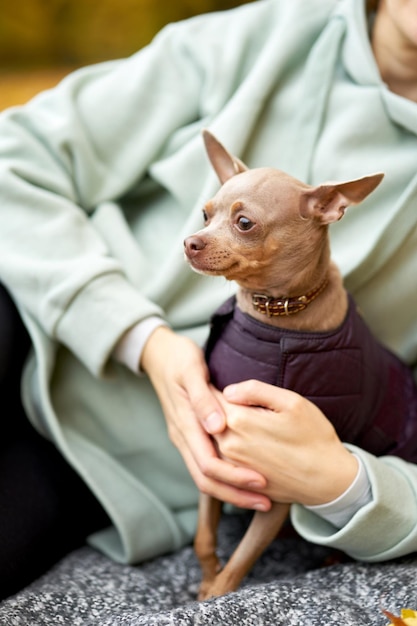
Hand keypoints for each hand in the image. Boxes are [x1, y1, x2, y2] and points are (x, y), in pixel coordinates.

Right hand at [140, 327, 269, 510]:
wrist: (159, 354)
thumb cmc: (179, 359)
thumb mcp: (192, 370)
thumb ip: (203, 399)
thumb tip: (218, 427)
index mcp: (184, 424)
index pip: (208, 464)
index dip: (235, 477)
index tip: (262, 481)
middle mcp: (183, 437)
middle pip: (206, 480)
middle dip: (236, 494)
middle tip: (267, 501)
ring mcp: (185, 438)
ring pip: (205, 477)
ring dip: (232, 490)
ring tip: (261, 496)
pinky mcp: (191, 435)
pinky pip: (206, 464)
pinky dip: (226, 477)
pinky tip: (246, 477)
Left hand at [213, 380, 358, 505]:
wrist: (328, 481)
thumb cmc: (314, 437)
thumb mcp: (292, 402)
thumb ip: (255, 390)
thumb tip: (228, 390)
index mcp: (239, 421)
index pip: (211, 396)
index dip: (211, 385)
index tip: (211, 378)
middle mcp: (228, 445)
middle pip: (208, 418)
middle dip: (209, 406)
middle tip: (213, 393)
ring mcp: (231, 466)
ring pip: (212, 438)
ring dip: (213, 427)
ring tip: (227, 415)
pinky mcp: (238, 480)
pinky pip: (220, 457)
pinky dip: (221, 446)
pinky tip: (237, 439)